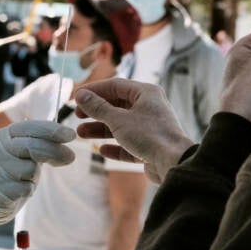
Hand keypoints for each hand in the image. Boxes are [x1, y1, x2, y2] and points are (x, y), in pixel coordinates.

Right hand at [0, 121, 75, 224]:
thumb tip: (68, 136)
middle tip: (71, 156)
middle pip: (34, 147)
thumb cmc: (13, 169)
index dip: (53, 130)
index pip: (31, 128)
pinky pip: (26, 188)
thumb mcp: (24, 151)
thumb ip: (41, 143)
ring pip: (31, 169)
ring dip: (34, 175)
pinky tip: (19, 189)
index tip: (72, 135)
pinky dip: (28, 189)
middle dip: (55, 151)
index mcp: (4, 135)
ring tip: (25, 177)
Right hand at [74, 80, 193, 182]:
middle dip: (95, 111)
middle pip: (117, 105)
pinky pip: (128, 143)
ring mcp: (150, 127)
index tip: (76, 96)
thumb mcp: (118, 119)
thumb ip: (98, 107)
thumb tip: (81, 95)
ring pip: (120, 125)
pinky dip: (115, 146)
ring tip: (81, 133)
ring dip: (100, 129)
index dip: (94, 90)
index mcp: (146, 93)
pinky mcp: (150, 147)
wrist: (174, 163)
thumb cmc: (149, 135)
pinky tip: (102, 150)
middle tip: (77, 115)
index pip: (115, 86)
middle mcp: (149, 107)